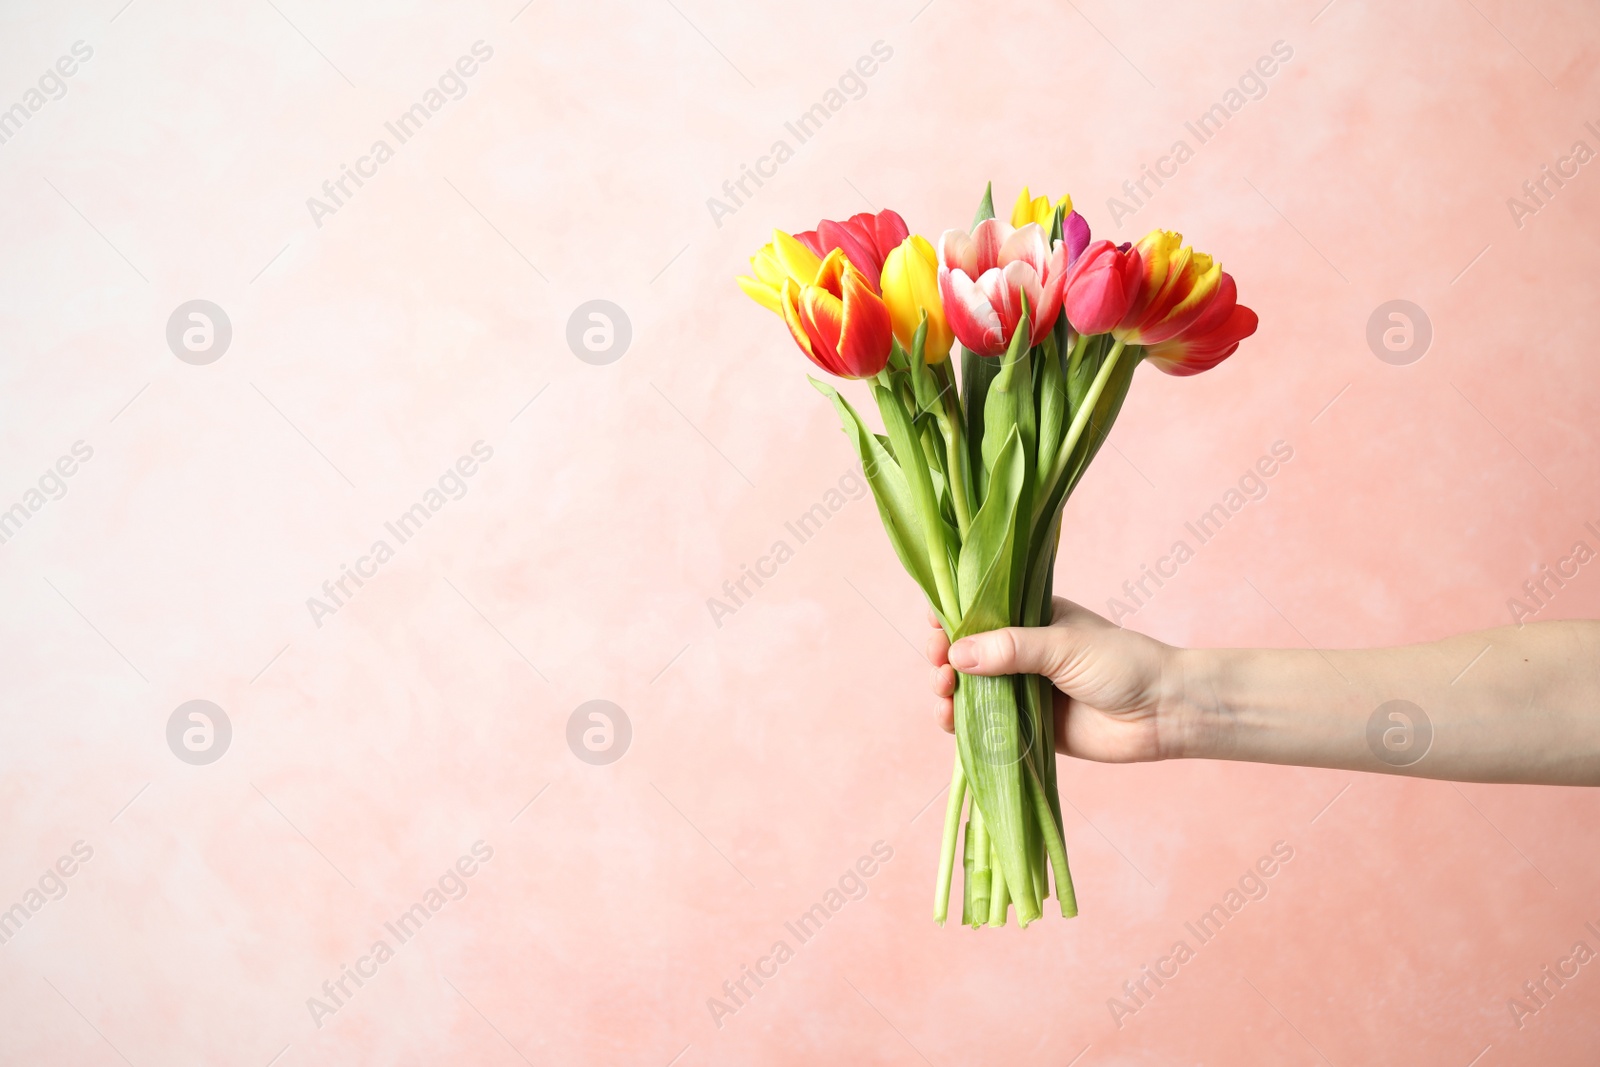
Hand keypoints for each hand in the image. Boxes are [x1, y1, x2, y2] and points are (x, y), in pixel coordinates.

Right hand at [926, 597, 1181, 762]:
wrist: (1162, 713)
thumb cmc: (1121, 664)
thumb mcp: (1063, 645)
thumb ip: (1010, 649)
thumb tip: (956, 654)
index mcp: (1030, 618)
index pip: (978, 611)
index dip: (951, 617)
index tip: (935, 628)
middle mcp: (1020, 652)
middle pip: (965, 651)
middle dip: (943, 656)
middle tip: (939, 664)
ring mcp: (1021, 689)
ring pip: (969, 688)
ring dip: (948, 690)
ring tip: (944, 693)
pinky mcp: (1025, 727)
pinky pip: (984, 724)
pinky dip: (962, 723)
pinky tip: (950, 721)